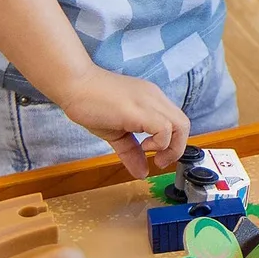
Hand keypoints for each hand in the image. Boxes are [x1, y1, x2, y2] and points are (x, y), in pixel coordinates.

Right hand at [57, 68, 189, 177]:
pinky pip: (164, 128)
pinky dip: (160, 142)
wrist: (74, 84)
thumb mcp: (116, 133)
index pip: (177, 122)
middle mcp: (155, 99)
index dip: (173, 144)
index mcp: (152, 101)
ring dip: (171, 147)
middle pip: (184, 125)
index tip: (157, 157)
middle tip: (159, 161)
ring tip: (150, 153)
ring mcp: (149, 102)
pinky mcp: (139, 110)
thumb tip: (141, 173)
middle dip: (177, 149)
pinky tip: (143, 146)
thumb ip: (131, 152)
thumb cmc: (91, 103)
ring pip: (180, 125)